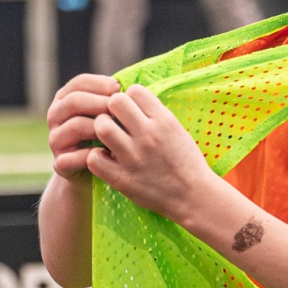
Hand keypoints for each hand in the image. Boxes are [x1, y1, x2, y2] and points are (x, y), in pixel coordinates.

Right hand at [46, 73, 119, 179]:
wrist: (95, 171)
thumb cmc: (107, 135)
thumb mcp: (106, 113)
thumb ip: (111, 98)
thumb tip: (128, 84)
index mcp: (65, 99)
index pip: (79, 83)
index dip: (99, 84)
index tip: (119, 88)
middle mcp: (56, 116)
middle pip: (73, 102)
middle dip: (99, 103)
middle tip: (119, 110)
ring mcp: (55, 139)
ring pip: (74, 126)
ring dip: (98, 127)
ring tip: (118, 131)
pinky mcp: (59, 163)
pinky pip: (73, 156)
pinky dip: (92, 154)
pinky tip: (109, 153)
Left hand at [85, 83, 221, 225]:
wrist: (193, 196)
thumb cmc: (185, 161)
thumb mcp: (177, 130)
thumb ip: (154, 114)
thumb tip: (131, 96)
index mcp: (164, 121)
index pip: (134, 91)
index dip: (129, 97)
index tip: (131, 110)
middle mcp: (149, 136)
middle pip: (115, 102)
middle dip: (112, 109)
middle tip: (116, 121)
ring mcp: (134, 157)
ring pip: (102, 126)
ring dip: (102, 129)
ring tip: (109, 138)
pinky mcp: (122, 178)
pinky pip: (94, 157)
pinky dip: (96, 156)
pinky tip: (106, 158)